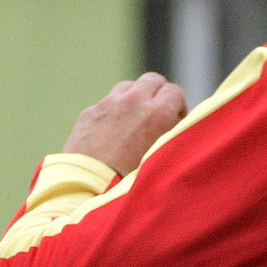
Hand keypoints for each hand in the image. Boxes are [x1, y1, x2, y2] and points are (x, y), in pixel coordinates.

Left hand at [63, 73, 188, 175]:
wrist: (88, 187)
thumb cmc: (131, 179)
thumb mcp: (162, 156)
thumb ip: (172, 135)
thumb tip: (177, 125)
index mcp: (156, 112)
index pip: (175, 91)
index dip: (178, 106)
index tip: (176, 120)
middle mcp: (133, 101)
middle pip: (152, 80)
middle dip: (159, 93)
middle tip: (158, 114)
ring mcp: (108, 104)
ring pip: (128, 86)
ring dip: (136, 97)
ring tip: (135, 119)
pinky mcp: (90, 112)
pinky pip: (107, 102)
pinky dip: (114, 110)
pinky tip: (113, 132)